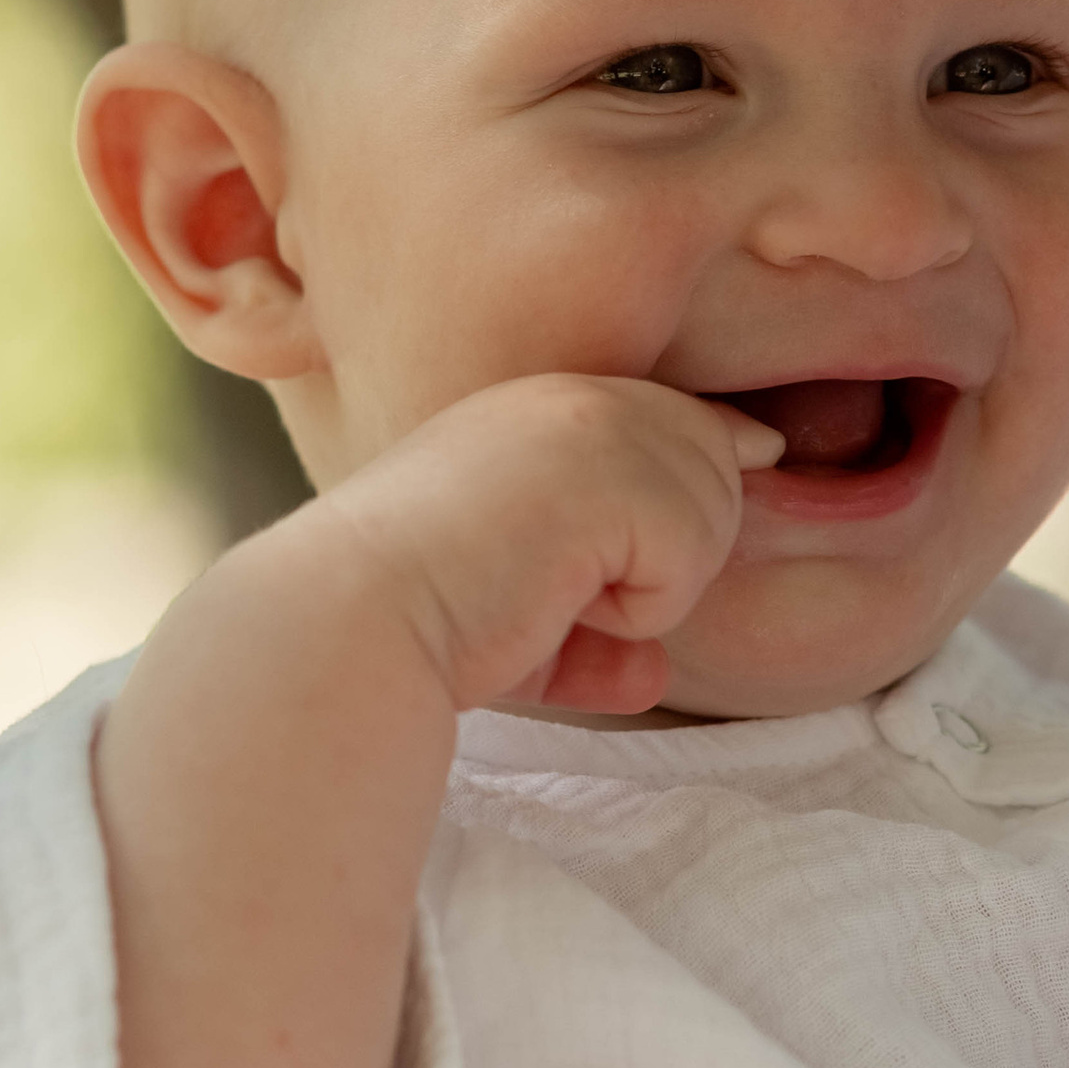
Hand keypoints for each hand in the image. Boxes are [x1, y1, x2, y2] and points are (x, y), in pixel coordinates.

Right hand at [341, 371, 783, 716]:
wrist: (351, 617)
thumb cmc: (414, 627)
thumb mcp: (518, 619)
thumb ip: (589, 629)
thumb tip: (655, 669)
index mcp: (542, 414)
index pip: (678, 438)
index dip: (675, 515)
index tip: (599, 572)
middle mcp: (575, 398)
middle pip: (716, 472)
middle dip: (665, 559)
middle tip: (557, 595)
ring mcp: (597, 422)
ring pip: (716, 514)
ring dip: (644, 591)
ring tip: (546, 596)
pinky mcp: (615, 468)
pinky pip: (694, 562)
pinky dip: (635, 613)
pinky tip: (554, 601)